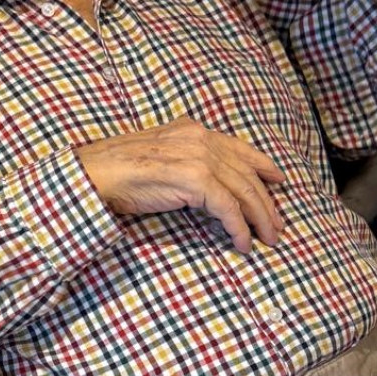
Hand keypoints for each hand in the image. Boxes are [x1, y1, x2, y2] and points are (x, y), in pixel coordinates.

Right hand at [76, 117, 285, 252]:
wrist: (97, 173)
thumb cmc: (120, 169)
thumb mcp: (160, 155)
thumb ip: (185, 160)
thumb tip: (208, 185)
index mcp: (193, 131)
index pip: (238, 147)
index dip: (262, 164)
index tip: (279, 180)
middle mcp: (200, 139)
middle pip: (246, 172)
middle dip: (266, 201)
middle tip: (277, 225)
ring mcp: (199, 157)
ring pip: (244, 190)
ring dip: (259, 218)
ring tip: (267, 239)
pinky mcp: (195, 180)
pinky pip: (228, 208)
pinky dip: (239, 228)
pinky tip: (243, 244)